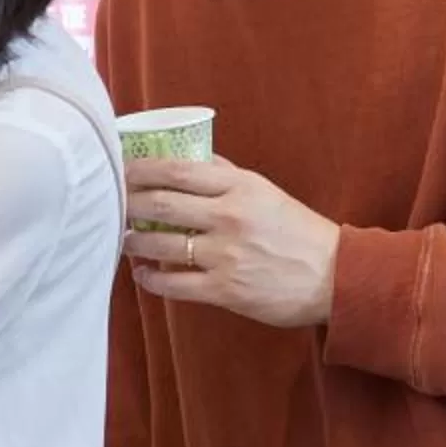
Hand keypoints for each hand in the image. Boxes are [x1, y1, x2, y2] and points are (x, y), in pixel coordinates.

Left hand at [122, 159, 340, 328]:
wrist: (334, 276)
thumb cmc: (296, 231)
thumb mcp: (264, 192)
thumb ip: (225, 176)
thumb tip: (186, 156)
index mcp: (240, 187)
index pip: (177, 170)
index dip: (140, 170)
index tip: (120, 170)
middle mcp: (230, 216)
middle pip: (160, 205)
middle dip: (128, 204)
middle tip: (111, 204)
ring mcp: (226, 254)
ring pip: (160, 245)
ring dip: (132, 242)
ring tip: (123, 239)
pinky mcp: (225, 289)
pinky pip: (173, 284)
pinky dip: (150, 279)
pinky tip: (142, 274)